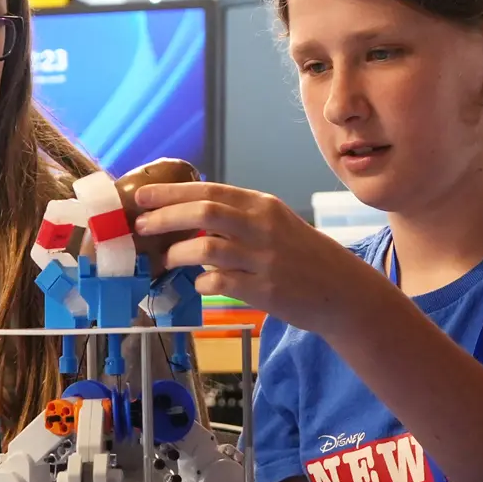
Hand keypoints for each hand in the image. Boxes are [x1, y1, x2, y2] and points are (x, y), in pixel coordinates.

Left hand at [132, 182, 393, 336]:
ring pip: (206, 249)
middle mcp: (263, 227)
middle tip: (141, 226)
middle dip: (165, 217)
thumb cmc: (302, 255)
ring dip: (178, 254)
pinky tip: (200, 284)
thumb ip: (237, 218)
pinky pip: (218, 283)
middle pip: (204, 213)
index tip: (143, 196)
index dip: (171, 192)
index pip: (210, 190)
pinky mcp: (264, 290)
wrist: (341, 290)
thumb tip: (188, 216)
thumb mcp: (275, 224)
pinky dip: (202, 283)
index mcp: (263, 205)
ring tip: (167, 259)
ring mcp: (264, 259)